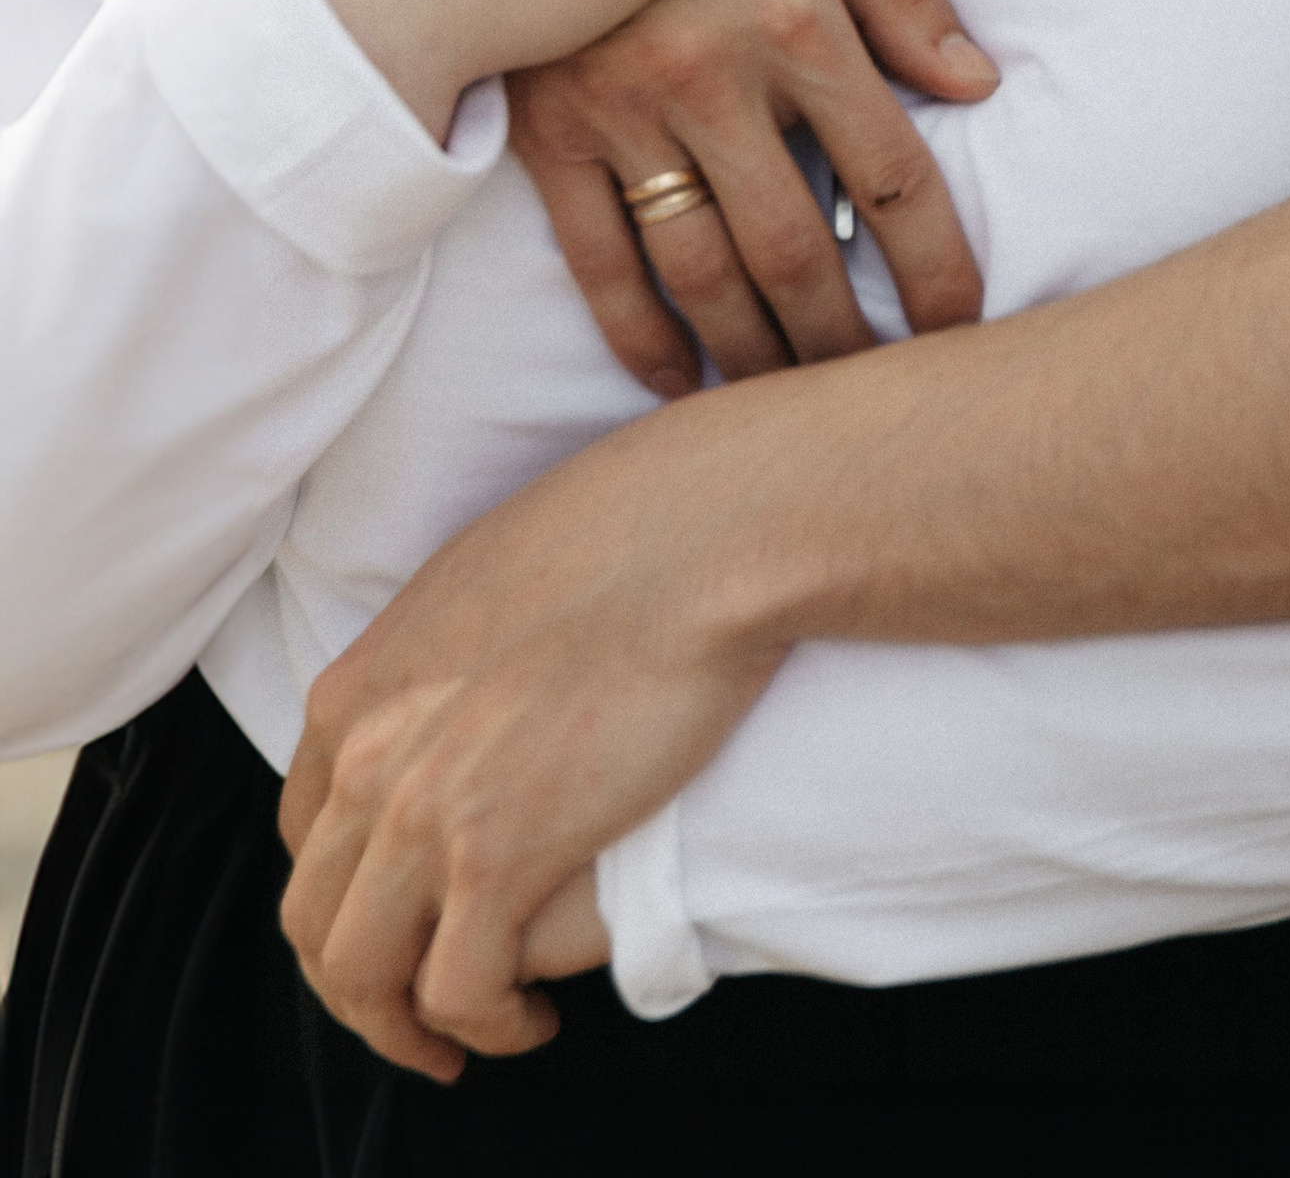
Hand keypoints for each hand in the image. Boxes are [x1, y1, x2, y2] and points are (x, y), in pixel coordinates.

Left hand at [279, 384, 790, 1077]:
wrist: (705, 534)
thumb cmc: (633, 530)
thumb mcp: (491, 575)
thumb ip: (451, 649)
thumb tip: (479, 676)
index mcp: (360, 686)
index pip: (306, 832)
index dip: (346, 893)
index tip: (400, 915)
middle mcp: (367, 755)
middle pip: (314, 918)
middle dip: (359, 984)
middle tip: (422, 1009)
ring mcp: (424, 810)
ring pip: (359, 974)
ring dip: (405, 1026)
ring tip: (469, 1037)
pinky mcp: (498, 857)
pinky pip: (457, 991)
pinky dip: (486, 1025)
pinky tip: (530, 1019)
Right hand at [512, 0, 991, 390]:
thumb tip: (977, 85)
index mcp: (796, 17)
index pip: (891, 174)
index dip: (937, 264)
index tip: (964, 325)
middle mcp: (713, 75)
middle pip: (799, 247)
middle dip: (848, 340)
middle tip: (882, 394)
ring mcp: (625, 111)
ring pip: (704, 270)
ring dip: (757, 356)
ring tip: (798, 406)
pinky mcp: (551, 134)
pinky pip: (600, 261)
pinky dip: (641, 337)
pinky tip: (684, 385)